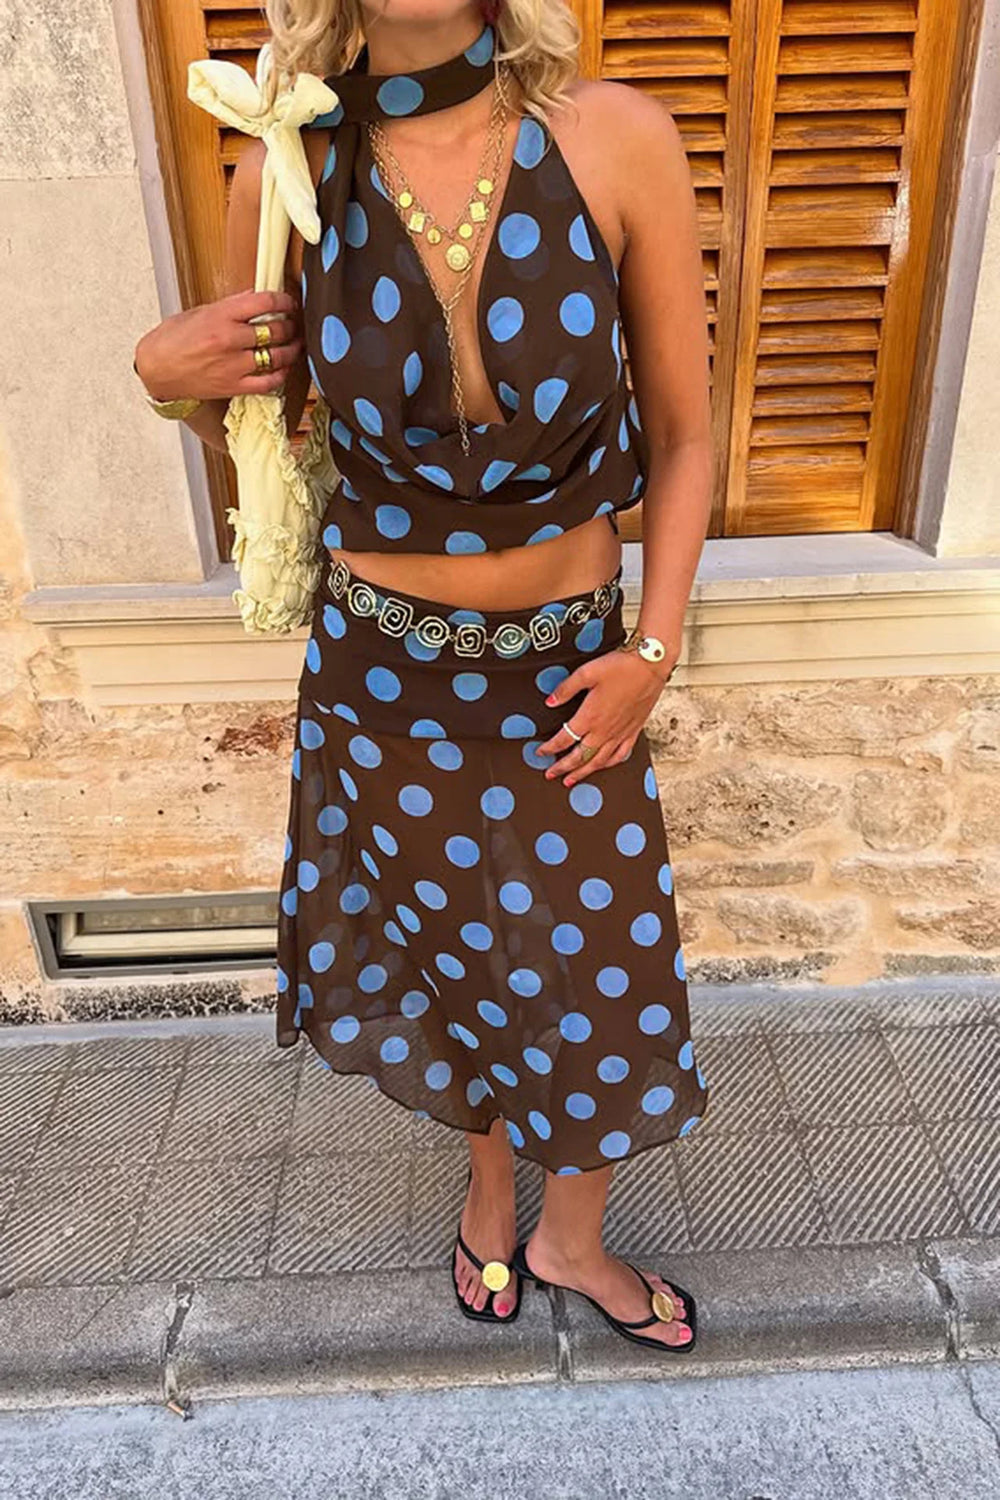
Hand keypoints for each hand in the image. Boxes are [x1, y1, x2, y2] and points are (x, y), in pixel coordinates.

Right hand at [133, 288, 303, 401]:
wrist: (156, 370)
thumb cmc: (172, 339)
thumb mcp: (199, 312)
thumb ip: (230, 306)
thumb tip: (254, 298)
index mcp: (220, 316)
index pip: (264, 302)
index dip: (283, 301)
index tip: (289, 302)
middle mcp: (229, 340)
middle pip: (275, 330)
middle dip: (289, 325)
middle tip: (293, 324)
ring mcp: (233, 365)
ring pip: (277, 356)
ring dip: (291, 349)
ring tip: (295, 344)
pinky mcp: (234, 386)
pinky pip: (268, 382)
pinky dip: (280, 374)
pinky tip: (283, 368)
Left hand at [538, 645, 676, 786]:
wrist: (651, 665)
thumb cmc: (621, 667)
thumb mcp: (586, 672)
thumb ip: (566, 689)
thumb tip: (550, 702)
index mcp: (590, 717)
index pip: (564, 740)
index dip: (550, 748)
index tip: (541, 752)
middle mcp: (605, 730)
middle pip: (579, 757)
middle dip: (562, 768)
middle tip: (551, 774)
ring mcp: (620, 733)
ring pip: (599, 761)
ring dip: (583, 772)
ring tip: (571, 780)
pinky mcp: (634, 731)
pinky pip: (620, 755)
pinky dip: (609, 764)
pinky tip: (603, 766)